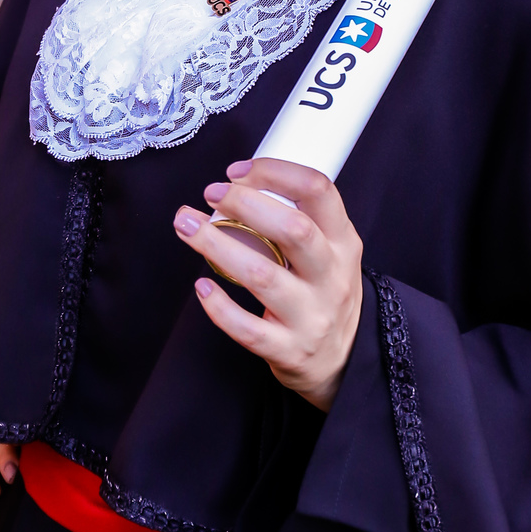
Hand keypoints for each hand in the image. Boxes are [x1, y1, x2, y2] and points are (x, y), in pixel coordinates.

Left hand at [173, 157, 363, 412]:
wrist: (343, 360)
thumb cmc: (323, 292)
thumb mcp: (330, 251)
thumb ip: (296, 220)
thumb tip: (234, 187)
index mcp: (343, 242)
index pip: (319, 192)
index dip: (276, 173)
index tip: (238, 171)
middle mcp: (331, 277)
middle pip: (293, 230)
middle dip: (245, 204)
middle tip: (211, 193)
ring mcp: (311, 316)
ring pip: (262, 275)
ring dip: (217, 246)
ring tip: (187, 226)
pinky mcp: (288, 350)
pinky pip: (247, 328)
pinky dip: (219, 305)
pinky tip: (201, 286)